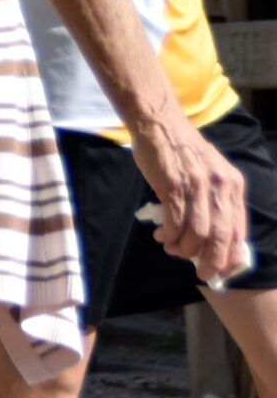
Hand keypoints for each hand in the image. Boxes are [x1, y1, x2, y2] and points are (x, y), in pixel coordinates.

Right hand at [132, 116, 249, 283]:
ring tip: (173, 249)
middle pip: (220, 236)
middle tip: (202, 273)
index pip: (238, 230)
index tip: (223, 270)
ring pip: (197, 232)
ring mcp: (196, 185)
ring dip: (184, 248)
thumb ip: (217, 201)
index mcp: (233, 186)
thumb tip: (213, 239)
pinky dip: (168, 234)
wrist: (160, 124)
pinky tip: (161, 235)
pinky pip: (174, 220)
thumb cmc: (184, 151)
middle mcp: (220, 186)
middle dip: (212, 260)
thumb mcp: (212, 174)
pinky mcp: (172, 184)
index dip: (231, 255)